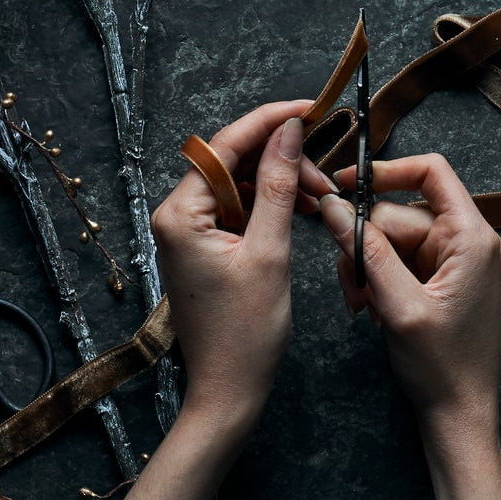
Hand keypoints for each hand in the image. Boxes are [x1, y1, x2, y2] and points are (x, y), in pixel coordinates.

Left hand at [152, 100, 330, 432]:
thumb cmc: (245, 333)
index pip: (225, 145)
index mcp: (180, 213)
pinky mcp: (204, 246)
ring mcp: (189, 231)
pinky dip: (270, 205)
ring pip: (240, 183)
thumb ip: (277, 185)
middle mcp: (176, 215)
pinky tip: (302, 210)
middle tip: (324, 179)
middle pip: (233, 161)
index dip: (269, 121)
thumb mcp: (270, 252)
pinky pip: (239, 208)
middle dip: (281, 160)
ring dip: (279, 183)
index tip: (309, 108)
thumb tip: (288, 131)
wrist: (228, 390)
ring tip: (320, 198)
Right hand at [321, 153, 500, 435]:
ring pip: (388, 238)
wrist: (459, 415)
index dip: (386, 171)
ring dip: (367, 267)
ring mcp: (450, 260)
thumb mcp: (399, 306)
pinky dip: (377, 280)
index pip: (430, 172)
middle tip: (352, 287)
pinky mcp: (436, 279)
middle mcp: (464, 241)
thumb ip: (366, 252)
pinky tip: (372, 309)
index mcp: (470, 237)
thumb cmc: (442, 367)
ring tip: (363, 305)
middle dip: (365, 244)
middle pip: (397, 212)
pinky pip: (395, 261)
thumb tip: (333, 207)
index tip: (345, 186)